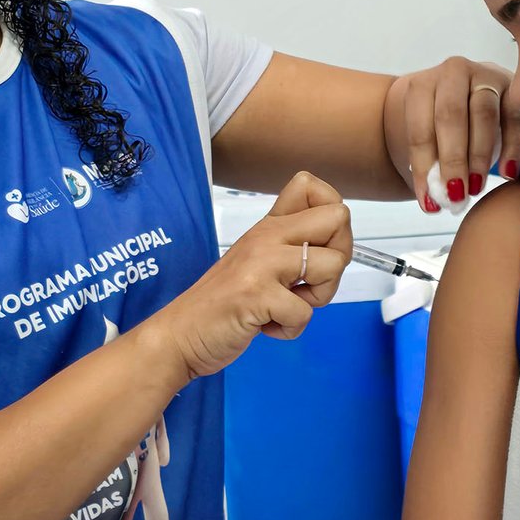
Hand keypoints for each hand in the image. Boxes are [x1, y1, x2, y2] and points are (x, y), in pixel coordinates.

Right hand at [151, 171, 351, 380]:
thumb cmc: (224, 302)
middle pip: (338, 218)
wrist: (180, 335)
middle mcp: (266, 236)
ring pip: (333, 265)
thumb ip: (287, 242)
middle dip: (337, 258)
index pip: (312, 185)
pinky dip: (289, 330)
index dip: (331, 221)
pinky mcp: (256, 296)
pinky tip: (265, 325)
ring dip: (316, 298)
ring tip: (283, 306)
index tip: (313, 249)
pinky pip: (305, 313)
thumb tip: (334, 230)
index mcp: (268, 226)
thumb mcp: (256, 260)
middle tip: (306, 282)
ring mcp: (261, 264)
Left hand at [389, 57, 519, 212]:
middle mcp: (453, 72)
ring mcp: (485, 76)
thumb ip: (430, 165)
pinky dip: (513, 148)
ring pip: (484, 114)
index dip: (424, 167)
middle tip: (456, 195)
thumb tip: (435, 202)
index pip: (420, 128)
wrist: (461, 96)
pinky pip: (514, 119)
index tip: (430, 201)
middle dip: (453, 160)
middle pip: (451, 116)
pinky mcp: (513, 87)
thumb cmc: (438, 126)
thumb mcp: (429, 141)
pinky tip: (508, 173)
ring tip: (476, 187)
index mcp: (422, 85)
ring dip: (480, 156)